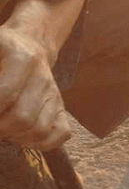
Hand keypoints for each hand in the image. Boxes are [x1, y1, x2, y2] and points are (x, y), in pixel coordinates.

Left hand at [0, 25, 70, 148]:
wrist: (31, 45)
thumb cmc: (1, 50)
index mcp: (21, 58)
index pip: (5, 94)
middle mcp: (42, 77)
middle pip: (22, 117)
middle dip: (1, 128)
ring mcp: (54, 94)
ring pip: (39, 130)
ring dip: (16, 138)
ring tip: (4, 131)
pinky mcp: (62, 108)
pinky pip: (61, 134)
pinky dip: (41, 143)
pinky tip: (23, 136)